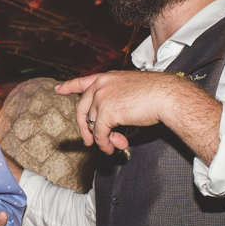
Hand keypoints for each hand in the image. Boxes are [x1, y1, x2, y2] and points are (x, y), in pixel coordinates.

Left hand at [56, 71, 191, 154]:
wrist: (166, 96)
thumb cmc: (156, 94)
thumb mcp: (131, 92)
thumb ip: (115, 105)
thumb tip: (109, 128)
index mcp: (107, 77)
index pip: (83, 81)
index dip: (69, 86)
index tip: (58, 89)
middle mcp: (101, 85)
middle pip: (82, 109)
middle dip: (85, 128)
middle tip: (89, 141)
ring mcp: (101, 97)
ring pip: (92, 124)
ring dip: (102, 138)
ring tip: (114, 145)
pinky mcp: (106, 112)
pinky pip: (99, 133)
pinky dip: (104, 144)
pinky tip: (112, 148)